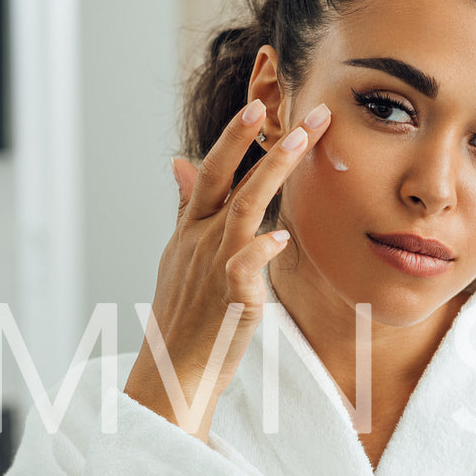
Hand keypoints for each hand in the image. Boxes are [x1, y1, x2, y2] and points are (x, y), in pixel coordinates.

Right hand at [124, 98, 331, 439]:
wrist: (174, 373)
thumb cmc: (185, 318)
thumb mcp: (180, 256)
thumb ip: (187, 208)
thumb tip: (180, 161)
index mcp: (190, 230)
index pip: (212, 171)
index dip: (233, 136)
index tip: (257, 103)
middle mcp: (199, 240)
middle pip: (228, 178)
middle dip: (259, 139)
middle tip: (301, 113)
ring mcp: (213, 267)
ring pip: (243, 208)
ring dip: (272, 171)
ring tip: (301, 142)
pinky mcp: (230, 299)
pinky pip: (243, 267)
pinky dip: (260, 250)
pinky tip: (281, 237)